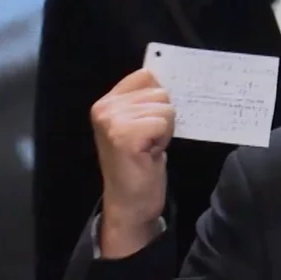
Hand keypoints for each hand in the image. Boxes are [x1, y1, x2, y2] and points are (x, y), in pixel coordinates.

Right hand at [90, 69, 173, 255]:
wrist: (130, 204)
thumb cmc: (139, 166)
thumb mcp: (140, 127)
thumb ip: (147, 103)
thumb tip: (176, 80)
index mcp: (107, 102)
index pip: (147, 75)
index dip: (159, 97)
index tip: (152, 123)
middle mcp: (104, 107)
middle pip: (160, 91)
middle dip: (163, 117)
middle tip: (149, 141)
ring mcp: (112, 119)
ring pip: (165, 107)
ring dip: (164, 130)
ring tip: (148, 148)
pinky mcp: (124, 134)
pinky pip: (163, 122)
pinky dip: (164, 139)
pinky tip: (150, 153)